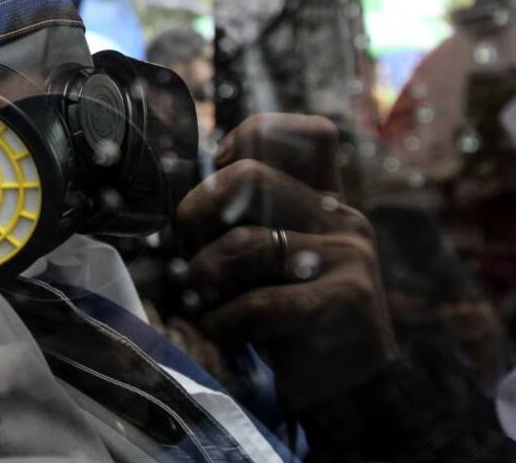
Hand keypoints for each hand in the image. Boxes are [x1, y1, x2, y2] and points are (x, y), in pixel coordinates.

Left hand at [175, 114, 397, 411]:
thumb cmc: (295, 326)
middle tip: (186, 257)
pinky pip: (259, 303)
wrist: (355, 396)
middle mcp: (344, 219)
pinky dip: (224, 324)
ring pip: (244, 242)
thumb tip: (175, 211)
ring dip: (203, 278)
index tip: (217, 170)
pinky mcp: (346, 303)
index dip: (251, 137)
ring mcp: (350, 257)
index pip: (309, 133)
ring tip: (199, 304)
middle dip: (197, 215)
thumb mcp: (274, 264)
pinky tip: (222, 335)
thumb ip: (246, 224)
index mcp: (328, 201)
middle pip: (250, 178)